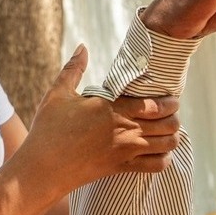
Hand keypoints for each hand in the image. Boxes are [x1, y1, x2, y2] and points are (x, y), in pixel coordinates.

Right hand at [21, 45, 180, 193]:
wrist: (42, 168)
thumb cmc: (48, 129)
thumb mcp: (58, 94)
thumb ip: (73, 68)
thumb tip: (82, 46)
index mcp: (112, 108)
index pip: (156, 104)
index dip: (170, 102)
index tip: (171, 100)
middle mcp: (124, 130)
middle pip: (168, 124)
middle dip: (174, 118)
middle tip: (169, 115)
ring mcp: (125, 151)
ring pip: (167, 145)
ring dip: (171, 137)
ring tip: (166, 132)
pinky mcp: (121, 168)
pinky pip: (156, 166)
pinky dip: (164, 159)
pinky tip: (158, 152)